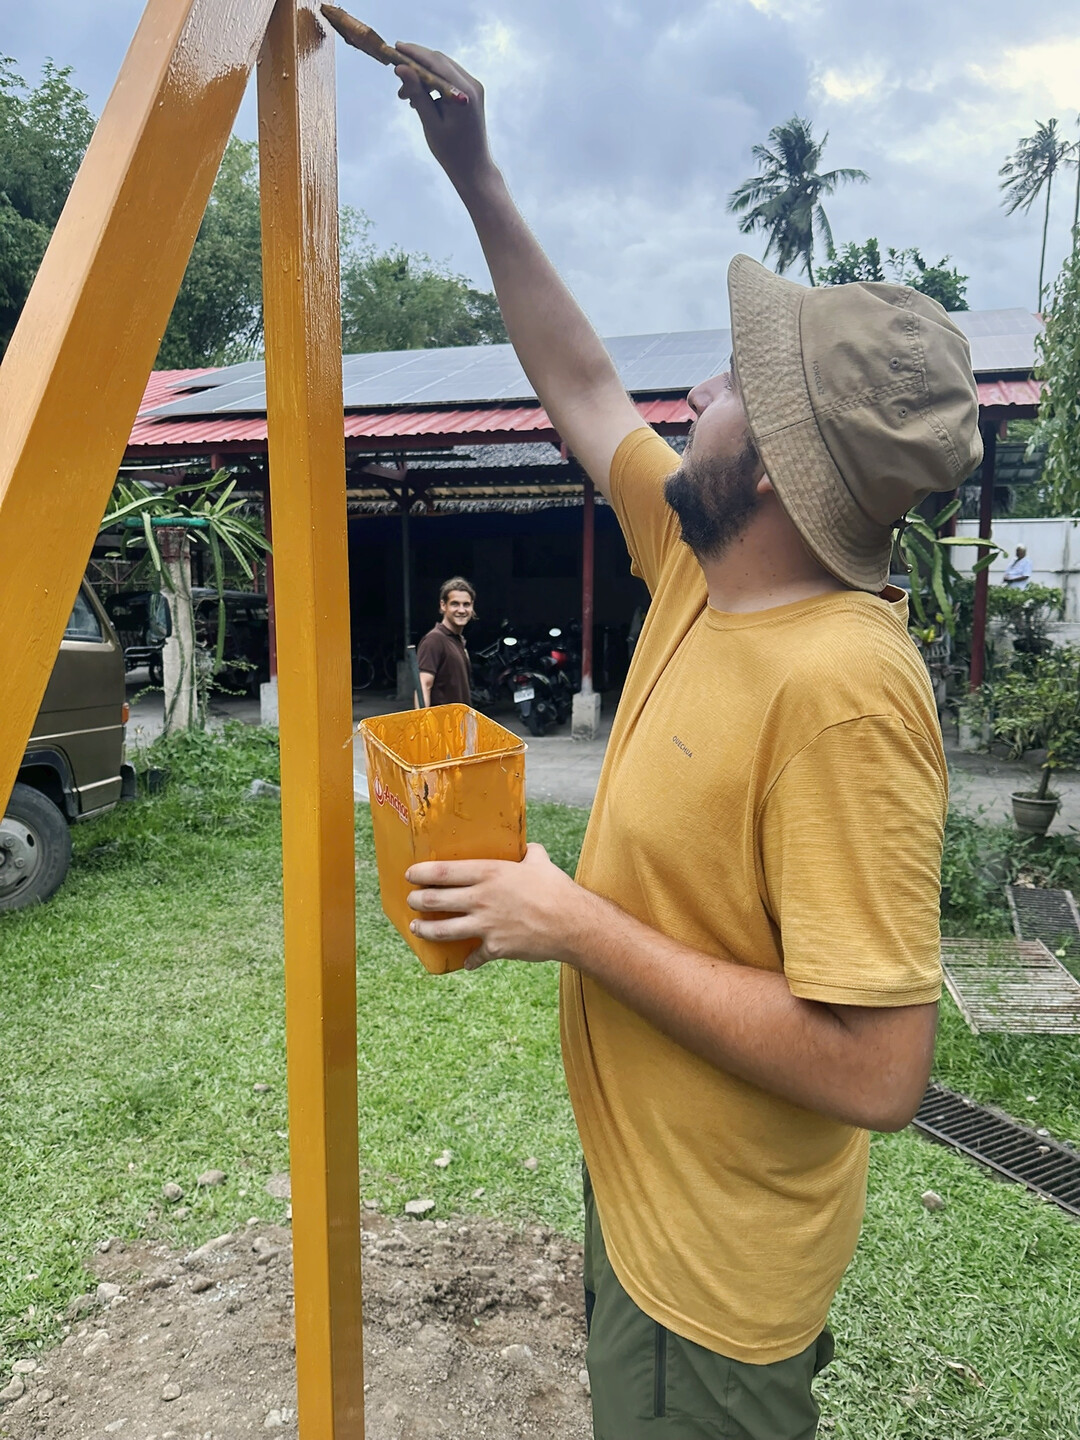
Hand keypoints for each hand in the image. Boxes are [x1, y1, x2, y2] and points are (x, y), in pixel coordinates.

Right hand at [394, 43, 494, 194]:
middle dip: (416, 64)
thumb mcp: (430, 123)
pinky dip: (432, 84)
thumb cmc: (451, 152)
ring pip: (443, 69)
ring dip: (423, 76)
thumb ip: (417, 93)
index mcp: (463, 93)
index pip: (435, 62)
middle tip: (396, 74)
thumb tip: (401, 69)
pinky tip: (419, 98)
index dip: (414, 53)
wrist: (474, 168)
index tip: (395, 49)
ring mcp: (474, 88)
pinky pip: (448, 79)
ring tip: (405, 95)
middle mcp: (472, 85)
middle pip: (440, 61)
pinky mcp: (472, 93)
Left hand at [406, 843, 590, 969]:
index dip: (422, 874)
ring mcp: (485, 925)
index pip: (444, 872)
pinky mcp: (496, 948)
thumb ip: (529, 853)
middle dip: (418, 901)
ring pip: (444, 930)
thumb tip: (529, 848)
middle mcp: (481, 899)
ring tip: (417, 927)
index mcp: (489, 873)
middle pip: (436, 900)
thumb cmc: (556, 888)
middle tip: (412, 900)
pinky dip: (470, 960)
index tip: (409, 875)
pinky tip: (467, 962)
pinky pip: (476, 956)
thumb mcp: (540, 862)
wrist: (572, 923)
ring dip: (426, 929)